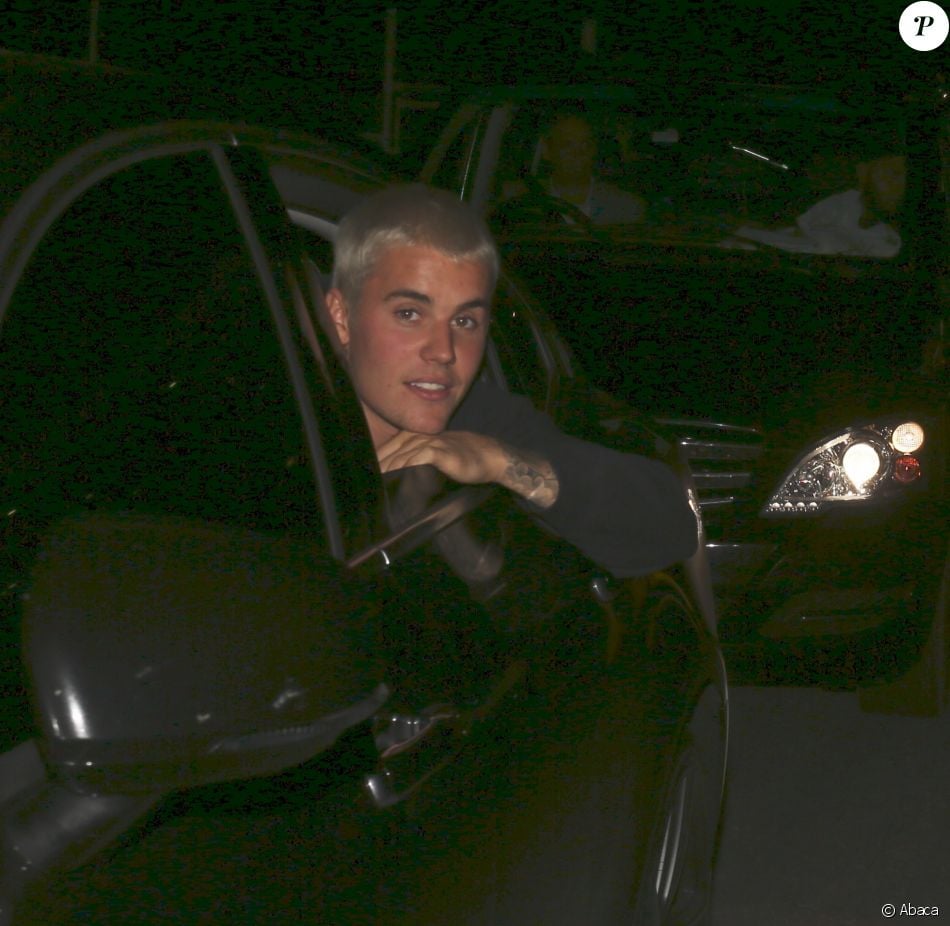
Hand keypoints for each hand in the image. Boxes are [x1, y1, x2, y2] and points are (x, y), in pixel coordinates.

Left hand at [377, 430, 558, 508]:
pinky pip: (417, 458)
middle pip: (390, 452)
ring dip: (388, 470)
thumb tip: (394, 476)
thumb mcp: (432, 456)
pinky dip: (406, 467)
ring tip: (378, 485)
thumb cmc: (459, 459)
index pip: (387, 449)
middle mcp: (418, 436)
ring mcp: (429, 442)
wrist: (488, 456)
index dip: (376, 463)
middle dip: (378, 468)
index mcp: (413, 435)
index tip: (366, 480)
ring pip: (400, 456)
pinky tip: (398, 478)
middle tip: (368, 486)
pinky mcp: (440, 451)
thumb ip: (413, 460)